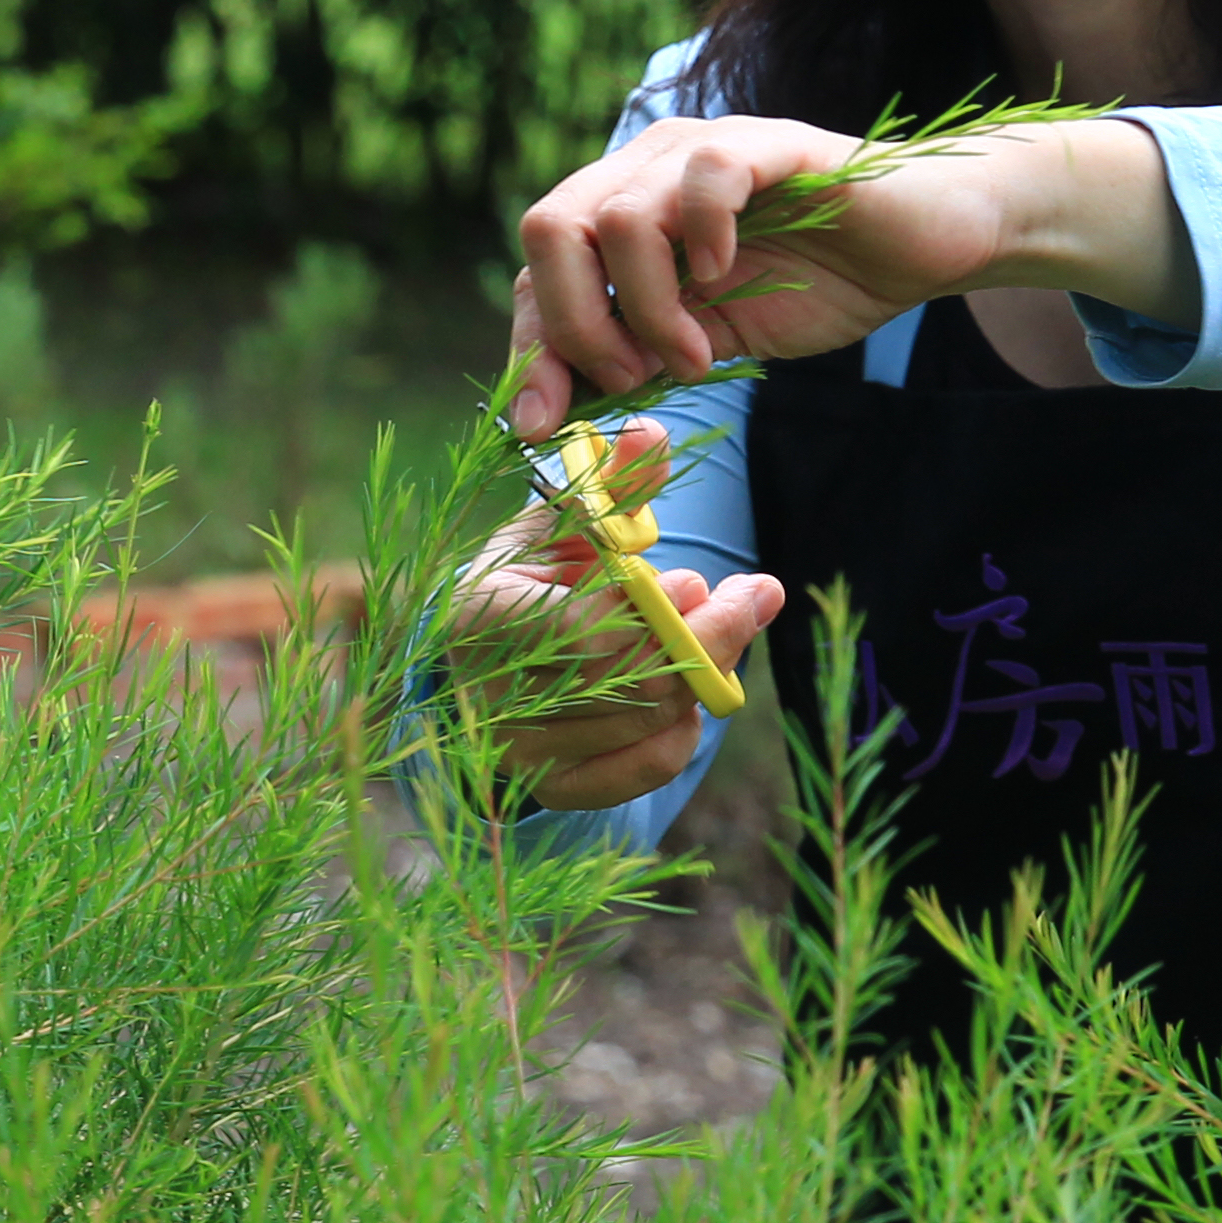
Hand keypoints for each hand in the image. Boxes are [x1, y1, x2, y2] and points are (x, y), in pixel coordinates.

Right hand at [444, 421, 784, 809]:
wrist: (471, 670)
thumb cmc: (522, 584)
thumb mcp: (555, 526)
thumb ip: (606, 485)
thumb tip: (653, 433)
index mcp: (482, 618)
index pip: (589, 631)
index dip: (661, 613)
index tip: (703, 581)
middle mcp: (496, 697)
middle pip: (636, 680)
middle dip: (712, 635)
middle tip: (750, 595)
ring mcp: (527, 753)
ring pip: (651, 720)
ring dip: (706, 670)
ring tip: (715, 623)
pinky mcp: (559, 789)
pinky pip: (647, 765)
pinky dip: (684, 724)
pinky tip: (689, 687)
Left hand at [505, 110, 1195, 435]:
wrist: (919, 248)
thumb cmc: (815, 288)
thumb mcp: (705, 343)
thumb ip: (632, 361)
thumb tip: (551, 415)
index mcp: (624, 213)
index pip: (538, 267)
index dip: (530, 346)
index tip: (544, 424)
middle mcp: (648, 169)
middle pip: (548, 230)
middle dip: (573, 326)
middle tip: (632, 378)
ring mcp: (703, 151)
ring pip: (619, 218)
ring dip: (646, 308)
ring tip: (696, 354)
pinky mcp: (769, 145)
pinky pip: (704, 173)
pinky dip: (703, 239)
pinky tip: (725, 277)